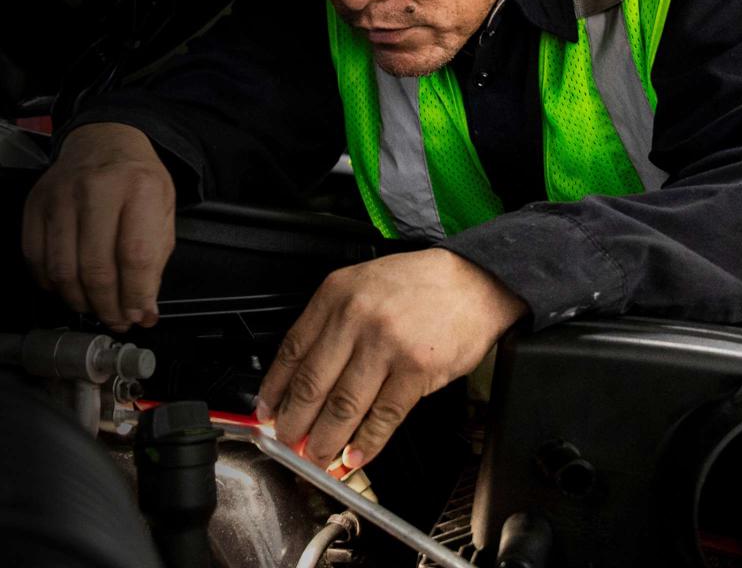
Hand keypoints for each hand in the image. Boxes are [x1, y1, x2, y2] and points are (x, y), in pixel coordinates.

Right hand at [22, 123, 175, 331]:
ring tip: (94, 307)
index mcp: (138, 188)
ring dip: (79, 301)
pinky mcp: (34, 203)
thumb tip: (143, 311)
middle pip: (95, 268)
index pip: (135, 255)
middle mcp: (96, 188)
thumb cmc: (136, 179)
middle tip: (116, 320)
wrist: (104, 140)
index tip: (138, 315)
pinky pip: (35, 258)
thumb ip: (155, 262)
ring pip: (62, 269)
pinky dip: (50, 283)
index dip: (136, 295)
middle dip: (107, 306)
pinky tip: (68, 287)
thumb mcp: (163, 212)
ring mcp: (59, 195)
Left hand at [256, 249, 525, 470]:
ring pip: (343, 406)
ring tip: (317, 458)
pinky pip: (383, 417)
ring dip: (325, 441)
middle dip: (294, 423)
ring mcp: (386, 346)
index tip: (267, 412)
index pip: (292, 350)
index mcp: (335, 295)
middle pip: (312, 384)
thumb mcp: (362, 286)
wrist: (474, 282)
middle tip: (287, 442)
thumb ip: (331, 324)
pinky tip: (354, 458)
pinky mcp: (416, 371)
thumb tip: (301, 378)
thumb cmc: (418, 286)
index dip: (275, 389)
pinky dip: (365, 444)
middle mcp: (356, 319)